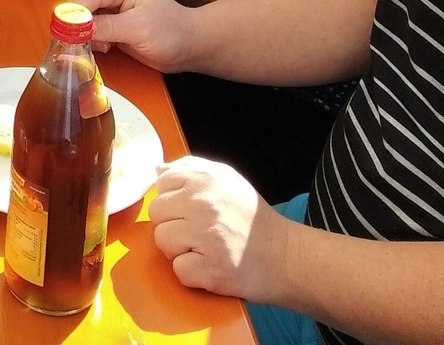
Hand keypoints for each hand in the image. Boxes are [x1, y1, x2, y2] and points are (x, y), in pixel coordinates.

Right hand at [67, 0, 193, 71]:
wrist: (189, 47)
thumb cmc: (171, 33)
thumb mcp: (138, 29)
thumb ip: (105, 27)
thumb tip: (74, 28)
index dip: (74, 14)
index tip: (66, 35)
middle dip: (76, 19)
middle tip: (82, 40)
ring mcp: (111, 3)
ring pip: (80, 10)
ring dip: (82, 29)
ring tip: (100, 45)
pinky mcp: (111, 19)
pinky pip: (88, 24)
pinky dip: (89, 36)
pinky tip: (104, 46)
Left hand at [148, 158, 291, 301]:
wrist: (287, 258)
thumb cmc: (253, 220)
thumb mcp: (228, 181)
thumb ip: (191, 169)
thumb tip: (157, 169)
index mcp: (206, 178)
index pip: (162, 183)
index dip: (173, 200)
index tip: (192, 210)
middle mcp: (203, 202)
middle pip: (157, 213)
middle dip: (173, 224)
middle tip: (200, 233)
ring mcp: (205, 235)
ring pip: (162, 240)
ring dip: (180, 250)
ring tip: (206, 249)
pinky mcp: (210, 268)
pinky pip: (178, 269)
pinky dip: (192, 274)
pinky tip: (212, 266)